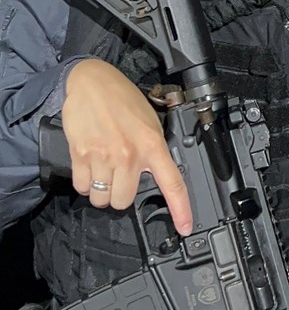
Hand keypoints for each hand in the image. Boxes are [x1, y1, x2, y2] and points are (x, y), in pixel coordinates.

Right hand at [62, 60, 191, 234]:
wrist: (92, 81)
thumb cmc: (122, 99)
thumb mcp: (150, 122)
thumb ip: (153, 150)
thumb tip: (153, 174)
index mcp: (153, 145)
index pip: (173, 183)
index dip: (181, 209)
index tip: (185, 227)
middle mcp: (130, 154)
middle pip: (124, 201)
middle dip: (120, 195)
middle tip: (119, 179)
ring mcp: (105, 156)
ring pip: (102, 198)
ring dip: (101, 192)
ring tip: (103, 172)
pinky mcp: (82, 155)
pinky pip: (83, 187)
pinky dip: (84, 184)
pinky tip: (90, 168)